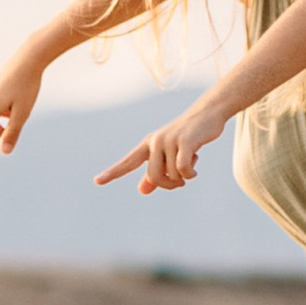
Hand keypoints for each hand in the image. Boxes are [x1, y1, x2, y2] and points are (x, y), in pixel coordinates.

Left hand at [93, 107, 218, 193]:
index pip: (128, 161)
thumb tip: (142, 191)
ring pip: (172, 175)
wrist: (208, 113)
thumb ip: (156, 173)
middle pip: (154, 176)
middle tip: (180, 183)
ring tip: (191, 166)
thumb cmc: (188, 136)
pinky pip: (183, 169)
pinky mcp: (185, 141)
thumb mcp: (170, 154)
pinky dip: (190, 174)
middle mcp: (155, 141)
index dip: (113, 172)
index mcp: (148, 145)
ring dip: (183, 178)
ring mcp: (169, 140)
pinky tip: (195, 170)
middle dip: (168, 185)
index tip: (97, 181)